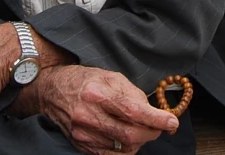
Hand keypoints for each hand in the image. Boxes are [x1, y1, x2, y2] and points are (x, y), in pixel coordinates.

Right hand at [33, 65, 178, 154]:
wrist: (53, 91)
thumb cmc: (85, 81)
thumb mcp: (111, 76)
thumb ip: (132, 94)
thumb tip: (152, 112)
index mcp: (97, 93)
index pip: (132, 111)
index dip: (155, 119)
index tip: (171, 122)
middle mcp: (88, 116)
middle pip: (129, 134)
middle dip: (152, 132)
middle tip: (160, 126)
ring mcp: (83, 134)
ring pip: (123, 148)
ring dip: (140, 140)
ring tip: (141, 128)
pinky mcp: (81, 145)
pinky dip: (126, 149)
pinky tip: (128, 138)